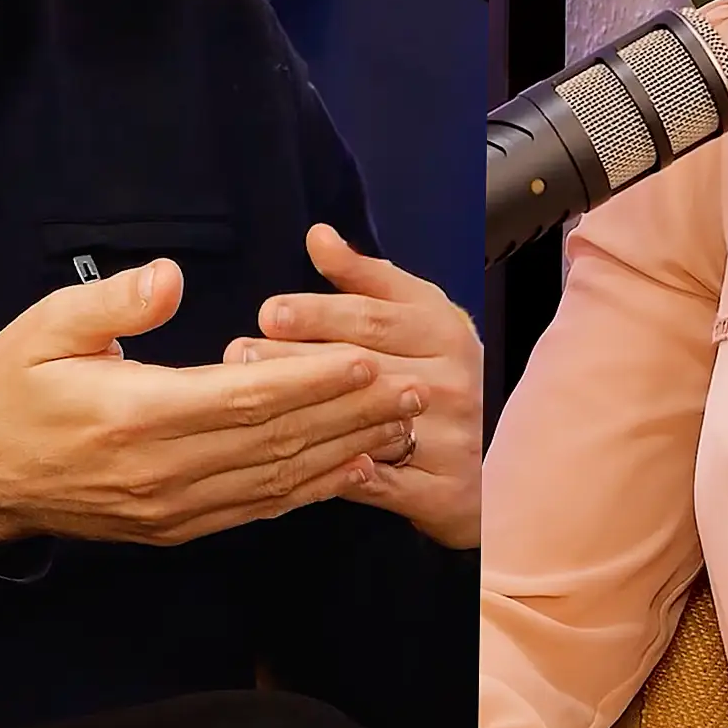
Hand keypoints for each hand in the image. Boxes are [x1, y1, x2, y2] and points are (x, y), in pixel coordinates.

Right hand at [0, 258, 429, 548]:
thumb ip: (114, 302)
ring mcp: (171, 508)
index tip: (365, 360)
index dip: (311, 383)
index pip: (244, 400)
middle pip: (275, 444)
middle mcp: (163, 471)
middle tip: (411, 390)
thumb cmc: (12, 389)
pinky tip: (347, 469)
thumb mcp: (46, 327)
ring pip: (275, 481)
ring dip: (342, 452)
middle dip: (350, 416)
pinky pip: (254, 509)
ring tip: (396, 424)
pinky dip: (307, 490)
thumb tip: (173, 278)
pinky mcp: (174, 528)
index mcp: (135, 416)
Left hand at [224, 224, 482, 549]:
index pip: (373, 318)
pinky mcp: (442, 490)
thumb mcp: (412, 311)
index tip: (268, 312)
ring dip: (303, 414)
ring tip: (249, 403)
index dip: (318, 314)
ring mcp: (452, 439)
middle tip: (240, 357)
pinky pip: (374, 482)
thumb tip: (318, 237)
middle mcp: (453, 383)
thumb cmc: (437, 368)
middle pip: (363, 369)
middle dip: (295, 362)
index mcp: (444, 331)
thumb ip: (363, 276)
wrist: (486, 452)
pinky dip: (329, 471)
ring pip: (366, 425)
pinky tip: (286, 459)